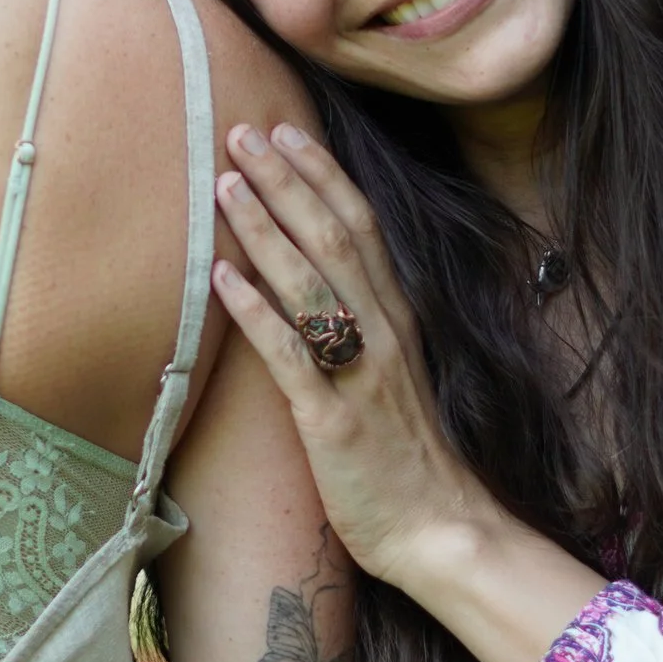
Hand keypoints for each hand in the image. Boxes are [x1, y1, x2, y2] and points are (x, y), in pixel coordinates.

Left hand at [210, 123, 604, 661]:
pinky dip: (255, 310)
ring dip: (264, 227)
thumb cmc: (409, 458)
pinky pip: (290, 354)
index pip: (360, 226)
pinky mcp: (332, 419)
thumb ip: (362, 326)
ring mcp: (359, 374)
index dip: (321, 175)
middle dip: (285, 180)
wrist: (441, 531)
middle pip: (331, 237)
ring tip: (226, 183)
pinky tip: (221, 276)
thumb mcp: (392, 376)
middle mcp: (382, 334)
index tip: (287, 129)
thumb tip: (319, 283)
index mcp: (397, 319)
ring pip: (310, 281)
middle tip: (243, 131)